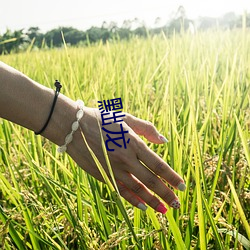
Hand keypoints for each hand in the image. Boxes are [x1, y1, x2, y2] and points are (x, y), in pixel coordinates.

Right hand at [67, 107, 185, 212]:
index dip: (172, 177)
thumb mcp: (126, 118)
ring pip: (138, 189)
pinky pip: (121, 191)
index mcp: (134, 143)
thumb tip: (163, 141)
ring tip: (164, 210)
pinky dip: (133, 200)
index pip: (158, 165)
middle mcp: (126, 159)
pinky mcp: (103, 175)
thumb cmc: (101, 119)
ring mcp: (114, 169)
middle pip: (151, 181)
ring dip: (153, 201)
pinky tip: (143, 207)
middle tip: (177, 203)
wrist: (74, 127)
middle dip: (166, 193)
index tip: (182, 186)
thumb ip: (147, 128)